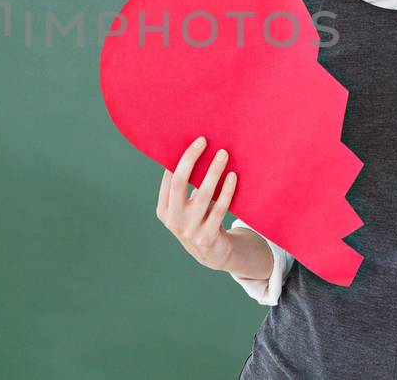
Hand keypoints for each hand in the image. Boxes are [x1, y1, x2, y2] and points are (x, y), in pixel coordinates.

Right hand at [156, 136, 239, 270]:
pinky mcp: (208, 237)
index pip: (169, 179)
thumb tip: (195, 151)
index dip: (180, 159)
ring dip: (213, 171)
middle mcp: (173, 220)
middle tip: (203, 141)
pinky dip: (226, 190)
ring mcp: (190, 230)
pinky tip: (233, 176)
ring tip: (223, 154)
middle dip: (190, 159)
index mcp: (164, 210)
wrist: (211, 254)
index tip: (195, 142)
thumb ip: (184, 188)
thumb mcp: (184, 208)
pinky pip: (219, 208)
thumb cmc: (198, 221)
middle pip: (180, 183)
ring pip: (203, 194)